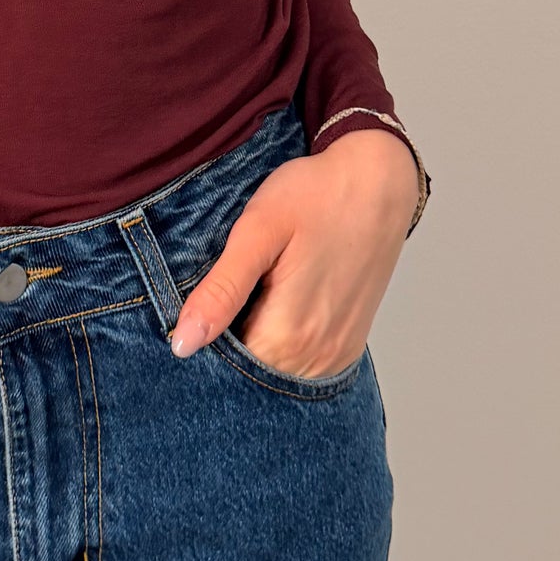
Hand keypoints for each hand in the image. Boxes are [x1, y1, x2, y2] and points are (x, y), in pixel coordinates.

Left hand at [169, 126, 418, 378]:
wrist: (376, 182)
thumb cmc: (315, 196)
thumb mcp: (257, 233)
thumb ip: (221, 291)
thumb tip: (183, 344)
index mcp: (288, 336)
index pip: (223, 373)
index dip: (200, 347)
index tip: (190, 315)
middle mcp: (316, 358)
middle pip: (250, 379)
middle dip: (224, 351)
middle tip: (216, 299)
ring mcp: (335, 356)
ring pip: (274, 373)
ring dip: (252, 349)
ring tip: (247, 299)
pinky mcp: (346, 346)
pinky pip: (300, 367)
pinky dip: (278, 349)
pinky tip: (271, 310)